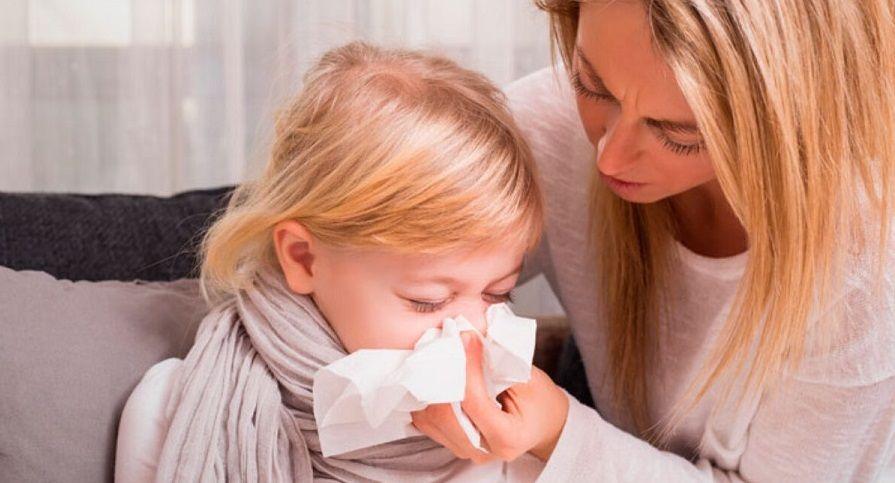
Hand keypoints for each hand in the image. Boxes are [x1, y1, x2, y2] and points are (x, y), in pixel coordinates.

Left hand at [411, 332, 569, 462]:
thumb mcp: (530, 380)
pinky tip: (434, 376)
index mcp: (507, 438)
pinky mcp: (451, 443)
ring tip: (439, 355)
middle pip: (446, 414)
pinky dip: (427, 396)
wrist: (543, 424)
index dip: (467, 367)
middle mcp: (482, 450)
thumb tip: (470, 341)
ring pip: (431, 418)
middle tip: (448, 343)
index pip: (474, 402)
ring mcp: (464, 449)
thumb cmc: (540, 402)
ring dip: (431, 385)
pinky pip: (427, 421)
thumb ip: (500, 365)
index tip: (467, 338)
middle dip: (444, 375)